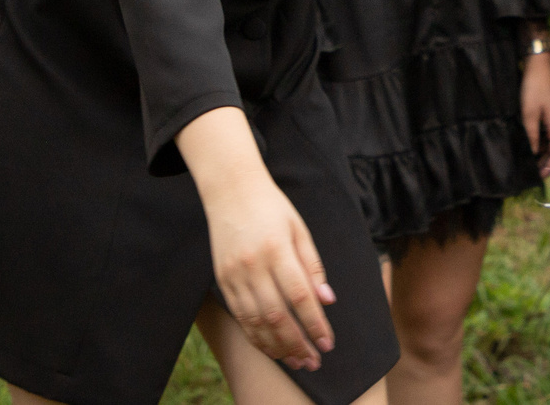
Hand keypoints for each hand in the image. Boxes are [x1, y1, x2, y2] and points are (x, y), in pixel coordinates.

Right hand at [201, 172, 337, 368]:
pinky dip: (256, 335)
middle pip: (277, 315)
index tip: (327, 343)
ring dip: (277, 345)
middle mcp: (253, 264)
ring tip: (296, 360)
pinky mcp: (222, 279)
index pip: (299, 296)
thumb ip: (313, 266)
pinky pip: (240, 315)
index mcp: (277, 248)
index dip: (314, 323)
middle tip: (313, 360)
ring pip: (255, 321)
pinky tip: (271, 346)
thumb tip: (327, 300)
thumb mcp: (299, 229)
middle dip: (297, 343)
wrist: (231, 190)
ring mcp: (234, 274)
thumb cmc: (272, 207)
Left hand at [520, 47, 549, 170]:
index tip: (538, 177)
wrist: (539, 67)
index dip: (549, 167)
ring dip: (542, 153)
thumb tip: (532, 154)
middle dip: (545, 162)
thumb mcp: (529, 114)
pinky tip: (529, 145)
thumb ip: (531, 136)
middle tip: (531, 172)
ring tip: (528, 161)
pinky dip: (540, 143)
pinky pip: (548, 135)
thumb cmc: (534, 89)